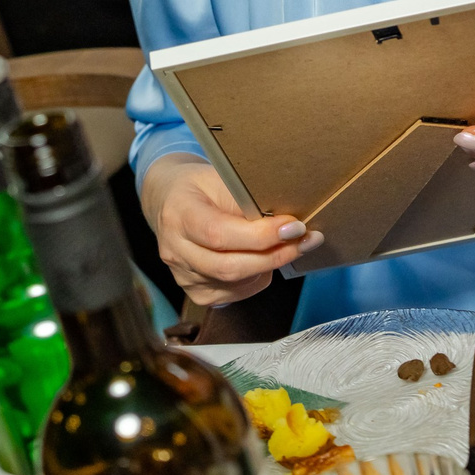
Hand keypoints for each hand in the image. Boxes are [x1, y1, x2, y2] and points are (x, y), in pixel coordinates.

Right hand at [141, 155, 320, 305]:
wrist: (168, 201)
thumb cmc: (200, 187)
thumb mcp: (221, 180)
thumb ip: (248, 202)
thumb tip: (287, 222)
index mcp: (179, 215)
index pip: (219, 234)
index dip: (260, 235)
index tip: (293, 226)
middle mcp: (175, 251)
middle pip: (229, 266)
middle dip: (275, 255)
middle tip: (306, 240)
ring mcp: (183, 276)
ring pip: (235, 283)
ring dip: (270, 267)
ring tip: (291, 246)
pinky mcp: (196, 293)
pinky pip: (234, 294)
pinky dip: (257, 279)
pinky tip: (265, 261)